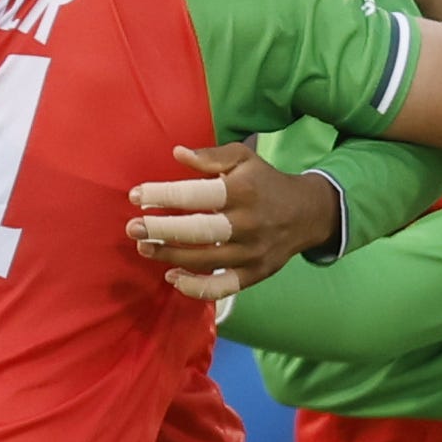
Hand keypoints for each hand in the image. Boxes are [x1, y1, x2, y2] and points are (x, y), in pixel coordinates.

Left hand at [126, 142, 339, 298]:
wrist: (308, 214)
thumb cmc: (265, 182)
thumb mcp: (244, 159)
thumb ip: (211, 157)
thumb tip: (177, 153)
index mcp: (244, 191)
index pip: (196, 195)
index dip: (162, 196)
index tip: (136, 196)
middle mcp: (249, 223)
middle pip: (198, 231)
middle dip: (160, 230)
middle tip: (132, 228)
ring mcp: (253, 252)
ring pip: (205, 260)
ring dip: (170, 256)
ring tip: (144, 247)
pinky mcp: (256, 273)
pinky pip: (222, 287)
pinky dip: (196, 287)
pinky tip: (173, 277)